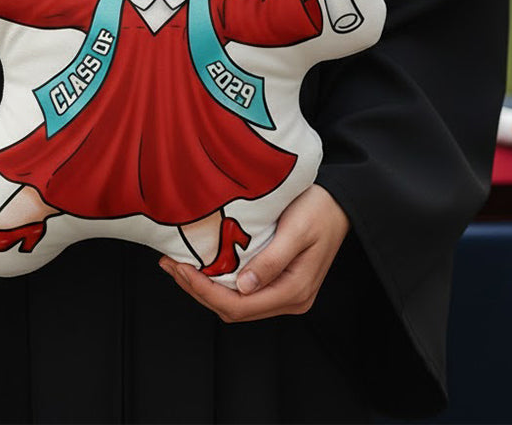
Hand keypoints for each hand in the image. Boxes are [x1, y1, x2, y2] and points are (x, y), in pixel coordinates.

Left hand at [159, 185, 349, 321]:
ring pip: (235, 303)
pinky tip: (201, 265)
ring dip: (204, 287)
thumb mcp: (296, 230)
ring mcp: (285, 293)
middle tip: (169, 264)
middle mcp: (289, 299)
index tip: (179, 268)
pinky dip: (217, 282)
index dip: (204, 291)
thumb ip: (272, 260)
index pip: (239, 306)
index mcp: (294, 291)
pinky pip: (243, 292)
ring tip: (177, 265)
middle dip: (197, 290)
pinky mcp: (279, 282)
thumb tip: (244, 287)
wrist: (342, 202)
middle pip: (233, 309)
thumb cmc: (320, 210)